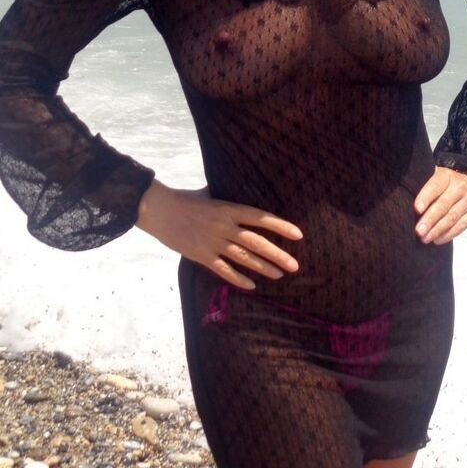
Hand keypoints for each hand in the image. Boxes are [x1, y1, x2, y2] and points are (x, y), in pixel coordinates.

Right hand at [137, 179, 302, 289]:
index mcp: (228, 208)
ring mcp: (213, 242)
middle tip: (295, 266)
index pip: (260, 217)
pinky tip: (252, 286)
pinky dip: (238, 278)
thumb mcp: (210, 193)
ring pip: (243, 258)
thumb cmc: (185, 199)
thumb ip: (228, 197)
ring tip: (280, 274)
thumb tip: (243, 189)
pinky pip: (223, 270)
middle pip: (256, 242)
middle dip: (278, 255)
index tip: (298, 234)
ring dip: (263, 267)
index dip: (280, 226)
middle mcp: (224, 226)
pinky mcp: (201, 255)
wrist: (159, 209)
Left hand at [413, 166, 466, 243]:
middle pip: (443, 205)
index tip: (416, 209)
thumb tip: (403, 197)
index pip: (435, 186)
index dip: (426, 197)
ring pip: (451, 217)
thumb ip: (425, 185)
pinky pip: (461, 226)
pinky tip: (437, 240)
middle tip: (418, 231)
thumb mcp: (440, 178)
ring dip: (437, 230)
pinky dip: (448, 235)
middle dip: (430, 219)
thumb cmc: (449, 185)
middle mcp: (459, 187)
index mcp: (446, 176)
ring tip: (424, 238)